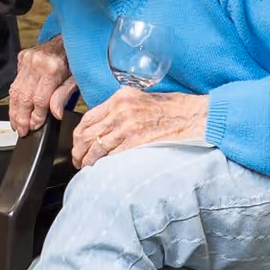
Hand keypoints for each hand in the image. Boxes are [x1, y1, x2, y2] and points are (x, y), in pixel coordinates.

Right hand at [8, 35, 78, 135]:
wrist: (67, 39)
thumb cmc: (75, 60)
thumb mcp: (76, 80)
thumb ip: (63, 96)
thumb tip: (55, 114)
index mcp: (52, 67)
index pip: (40, 99)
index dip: (36, 116)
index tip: (35, 126)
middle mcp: (37, 61)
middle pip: (24, 96)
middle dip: (21, 117)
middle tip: (22, 131)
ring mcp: (27, 59)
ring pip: (15, 90)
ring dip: (14, 110)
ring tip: (16, 124)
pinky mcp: (22, 58)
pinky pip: (15, 82)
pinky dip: (14, 98)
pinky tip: (15, 109)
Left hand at [70, 88, 206, 167]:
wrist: (193, 117)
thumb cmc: (171, 108)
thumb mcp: (140, 99)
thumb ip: (120, 109)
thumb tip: (103, 126)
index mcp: (119, 98)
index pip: (88, 118)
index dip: (78, 135)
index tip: (76, 144)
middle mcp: (120, 111)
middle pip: (88, 134)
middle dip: (78, 150)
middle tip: (77, 160)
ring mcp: (127, 127)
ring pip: (96, 148)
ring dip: (88, 161)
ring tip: (86, 167)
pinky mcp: (136, 143)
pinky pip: (111, 157)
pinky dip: (103, 165)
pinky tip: (101, 170)